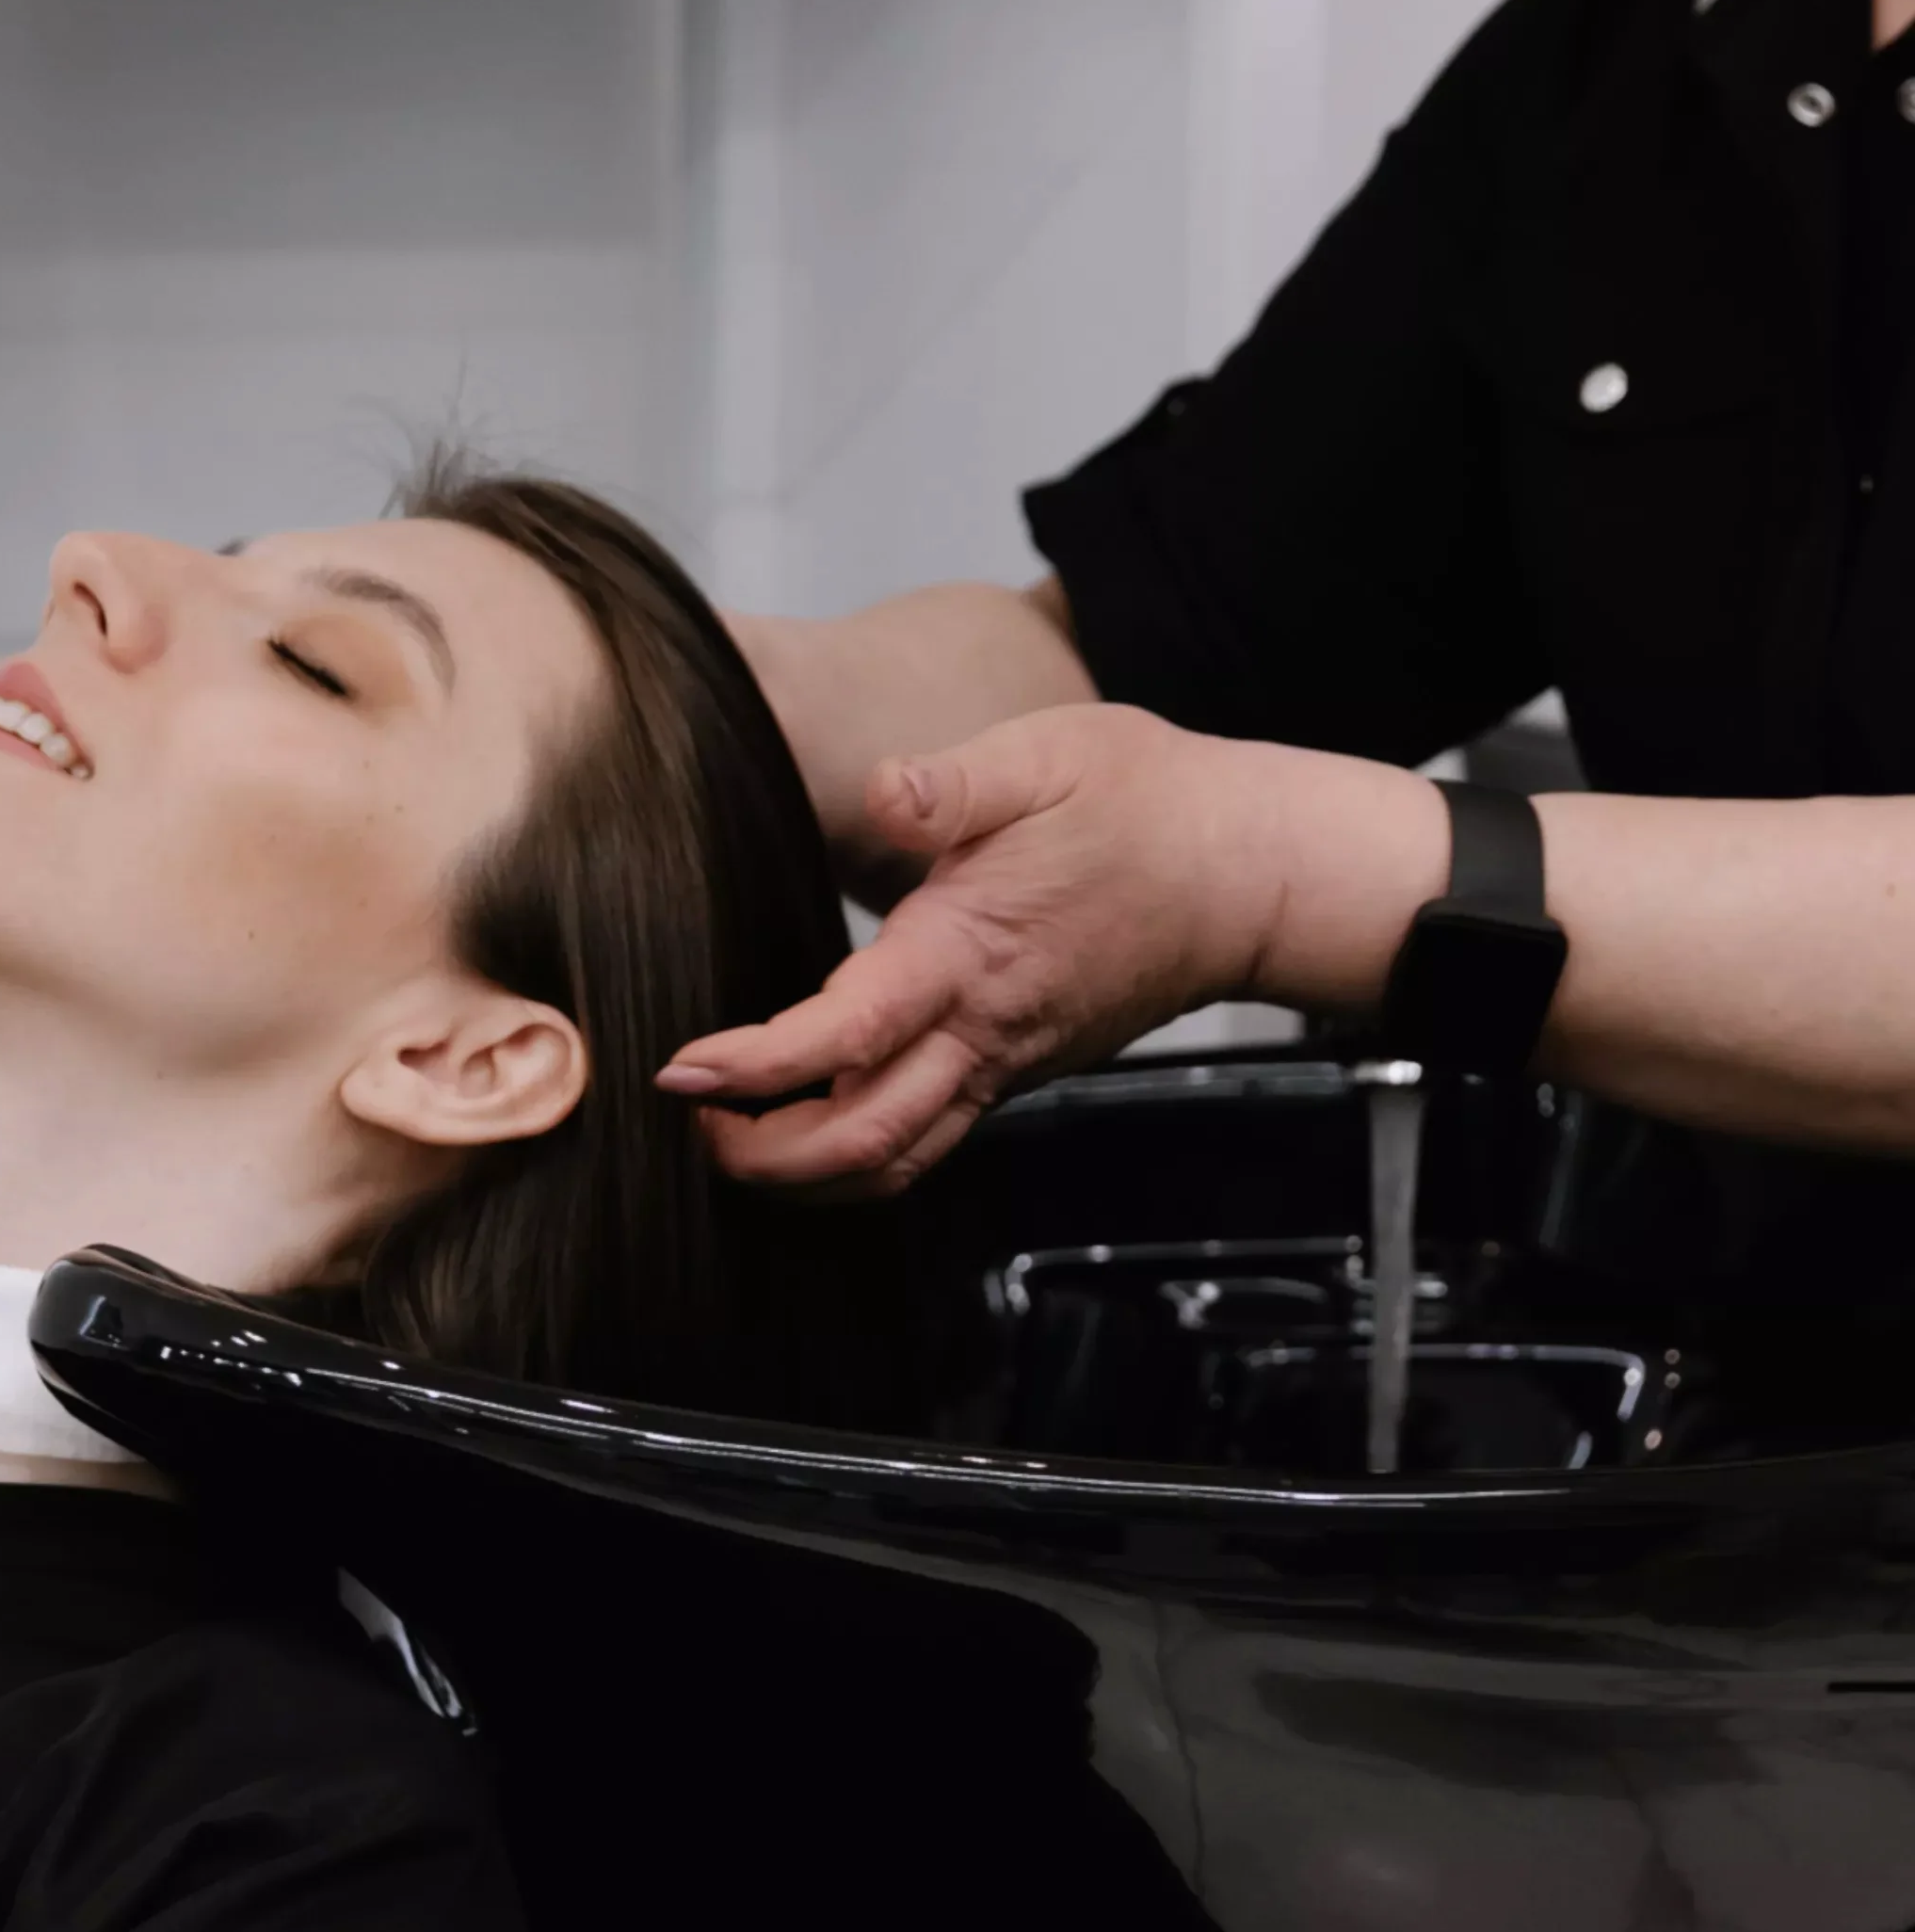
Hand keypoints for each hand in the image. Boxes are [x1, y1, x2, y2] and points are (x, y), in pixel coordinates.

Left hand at [658, 704, 1293, 1194]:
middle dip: (766, 1158)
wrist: (1250, 869)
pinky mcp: (1022, 1066)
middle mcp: (985, 1030)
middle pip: (865, 1143)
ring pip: (900, 1161)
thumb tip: (883, 787)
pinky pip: (931, 1136)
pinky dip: (858, 1152)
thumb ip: (952, 783)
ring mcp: (1008, 1061)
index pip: (846, 1039)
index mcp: (969, 955)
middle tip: (692, 1129)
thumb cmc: (1148, 803)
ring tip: (735, 1141)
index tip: (681, 1073)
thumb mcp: (1045, 757)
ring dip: (809, 1174)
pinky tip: (810, 1120)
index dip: (755, 1069)